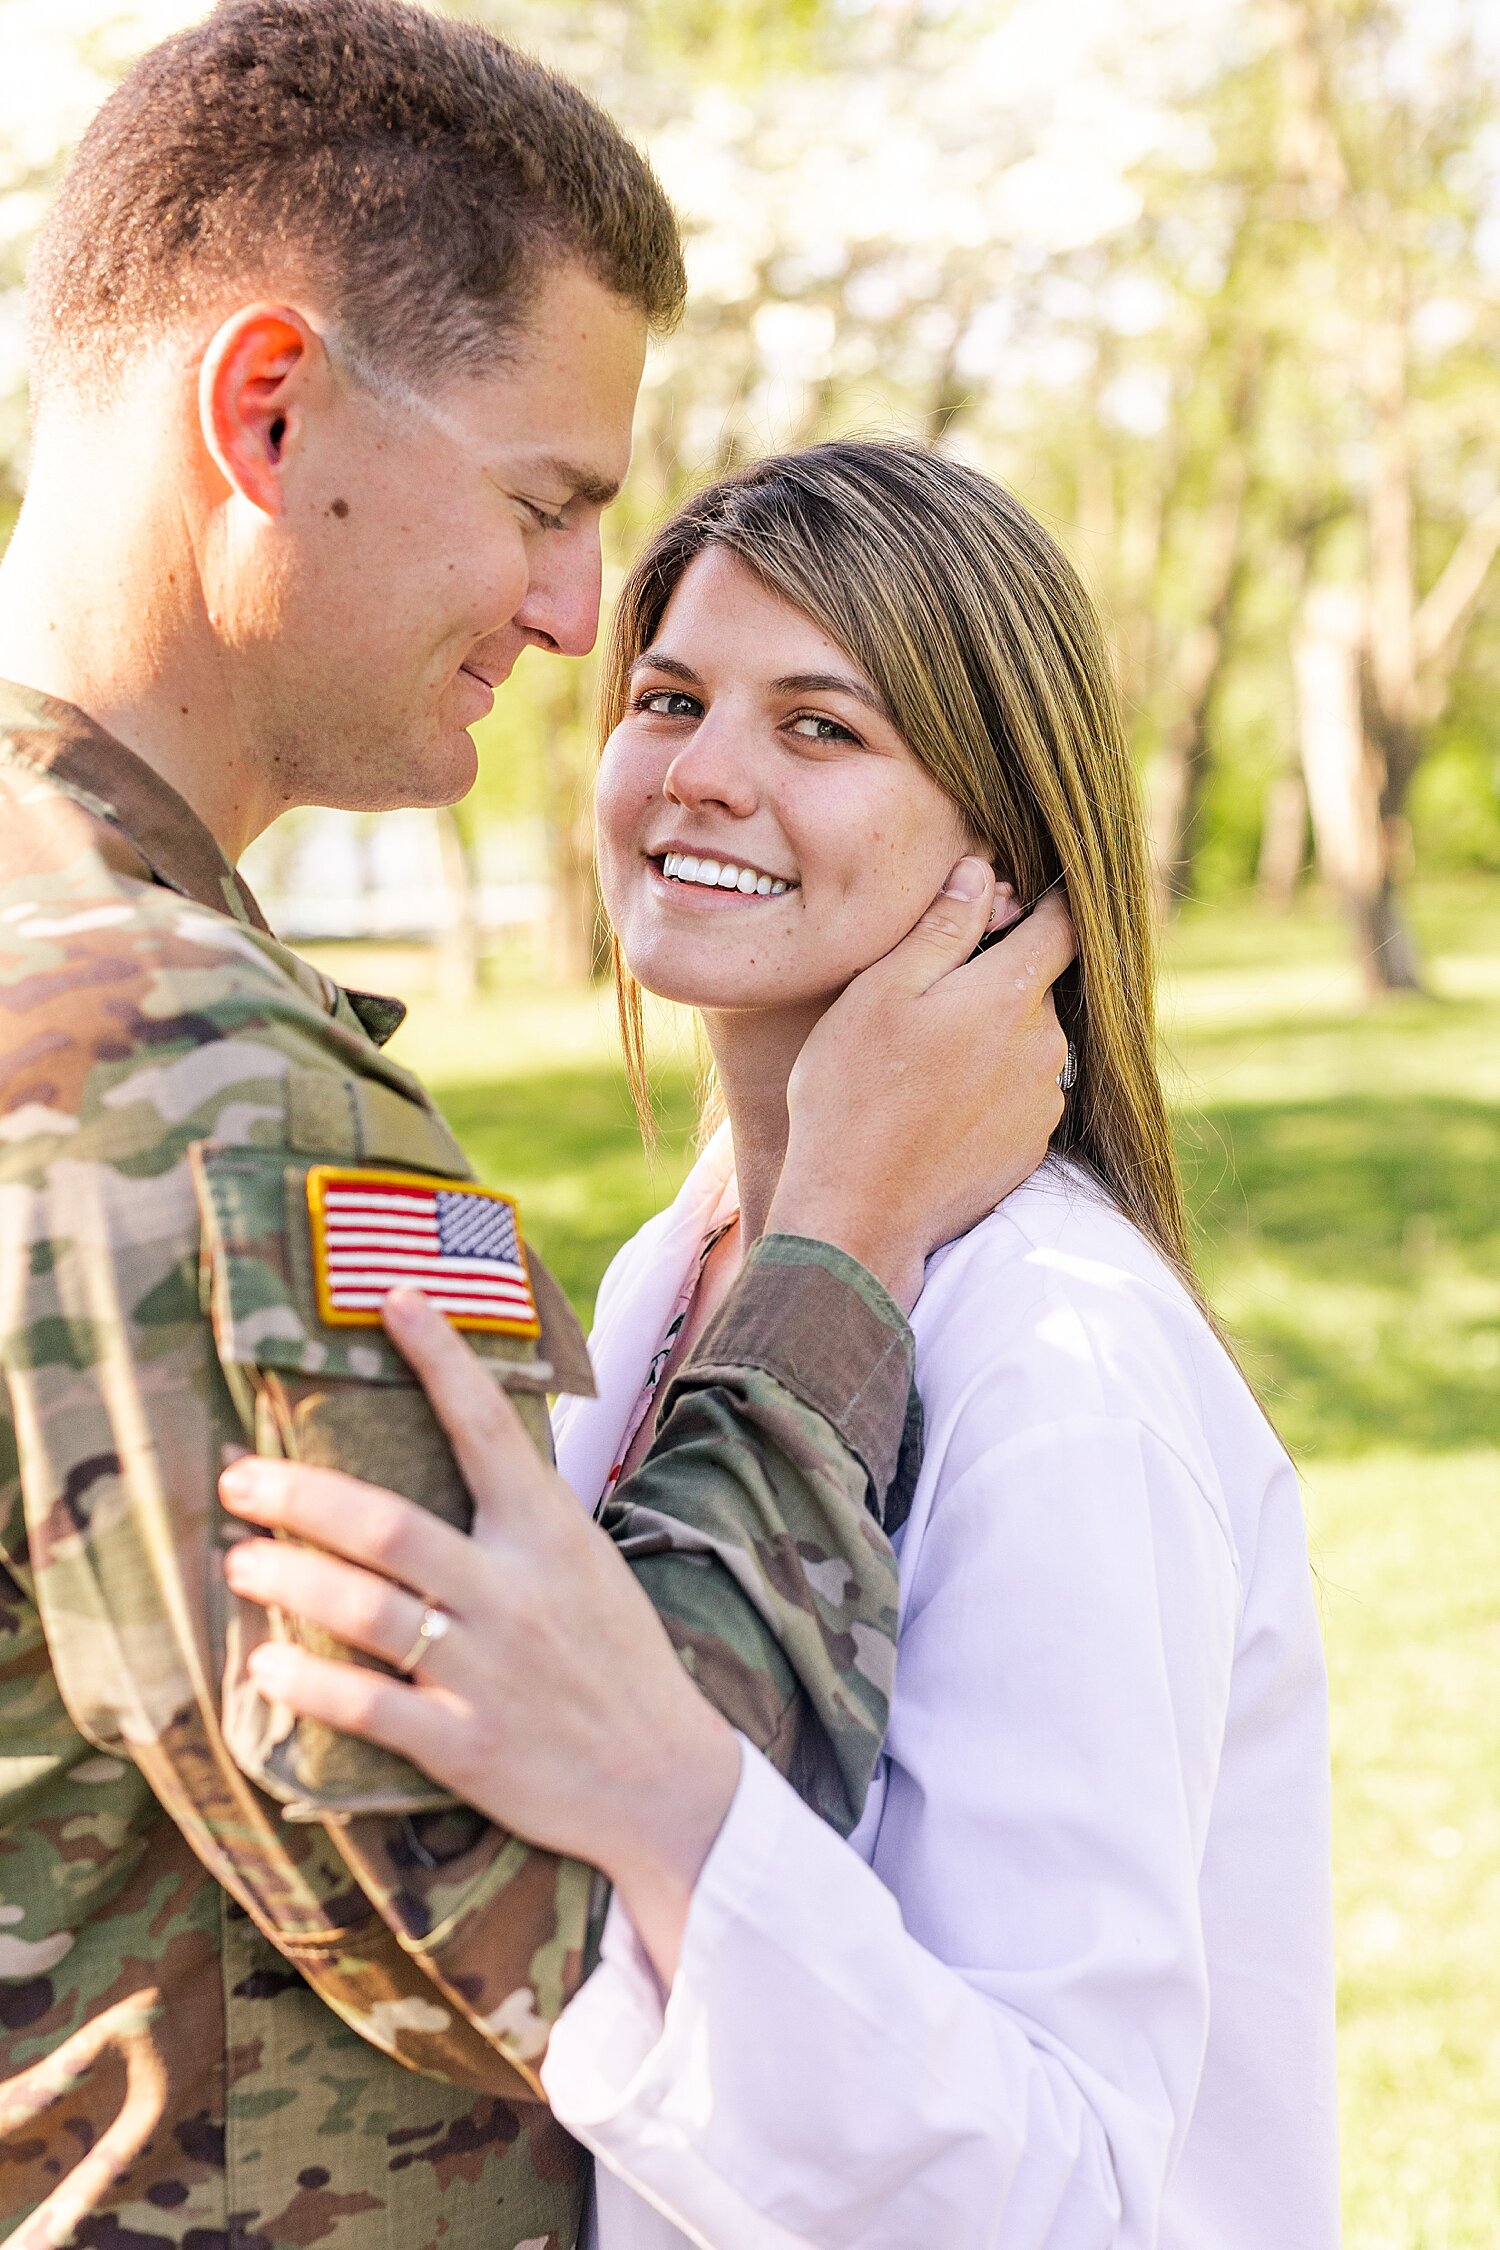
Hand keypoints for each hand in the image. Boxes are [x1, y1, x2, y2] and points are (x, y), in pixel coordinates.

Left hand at [219, 1289, 740, 1983]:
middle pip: (389, 1525)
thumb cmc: (615, 1656)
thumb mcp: (585, 1562)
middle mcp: (516, 1592)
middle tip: (236, 1476)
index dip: (440, 1358)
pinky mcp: (468, 1743)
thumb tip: (461, 1435)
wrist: (665, 1780)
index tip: (394, 1298)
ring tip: (238, 1558)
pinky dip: (311, 1682)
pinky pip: (370, 1706)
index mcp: (551, 1532)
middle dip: (300, 1494)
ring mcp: (490, 1669)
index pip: (486, 1426)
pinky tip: (266, 1664)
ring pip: (367, 1610)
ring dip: (289, 1578)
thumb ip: (521, 1510)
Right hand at [769, 856, 1074, 1309]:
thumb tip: (981, 873)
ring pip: (1027, 1041)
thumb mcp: (880, 991)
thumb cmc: (854, 1094)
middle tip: (927, 992)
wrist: (860, 1211)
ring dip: (990, 1035)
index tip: (1018, 895)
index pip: (1064, 923)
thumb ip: (941, 927)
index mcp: (1012, 995)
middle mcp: (1045, 1046)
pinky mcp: (1030, 1147)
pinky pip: (1019, 1094)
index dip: (1046, 899)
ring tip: (922, 1060)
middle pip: (1036, 984)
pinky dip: (988, 1088)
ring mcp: (1043, 1102)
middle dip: (995, 975)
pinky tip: (934, 1104)